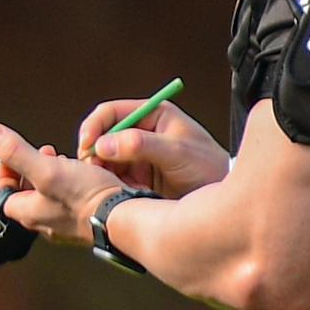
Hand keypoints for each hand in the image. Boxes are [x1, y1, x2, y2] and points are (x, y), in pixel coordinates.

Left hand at [0, 120, 127, 242]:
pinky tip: (87, 174)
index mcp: (27, 212)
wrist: (126, 217)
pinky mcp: (88, 220)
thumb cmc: (87, 197)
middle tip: (43, 154)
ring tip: (65, 161)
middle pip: (27, 193)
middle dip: (32, 169)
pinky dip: (75, 183)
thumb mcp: (46, 168)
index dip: (4, 171)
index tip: (11, 155)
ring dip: (55, 174)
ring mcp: (67, 223)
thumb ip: (15, 151)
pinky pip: (74, 200)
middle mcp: (45, 222)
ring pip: (51, 195)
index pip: (2, 193)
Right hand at [88, 104, 227, 198]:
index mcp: (153, 115)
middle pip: (102, 136)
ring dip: (101, 171)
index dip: (94, 127)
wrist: (221, 197)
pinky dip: (109, 184)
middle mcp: (141, 131)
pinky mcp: (134, 175)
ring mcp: (136, 154)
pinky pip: (110, 177)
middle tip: (94, 170)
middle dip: (94, 152)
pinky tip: (120, 191)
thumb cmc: (208, 168)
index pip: (111, 112)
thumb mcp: (177, 153)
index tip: (87, 146)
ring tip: (110, 184)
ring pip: (102, 158)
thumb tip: (103, 143)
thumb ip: (141, 145)